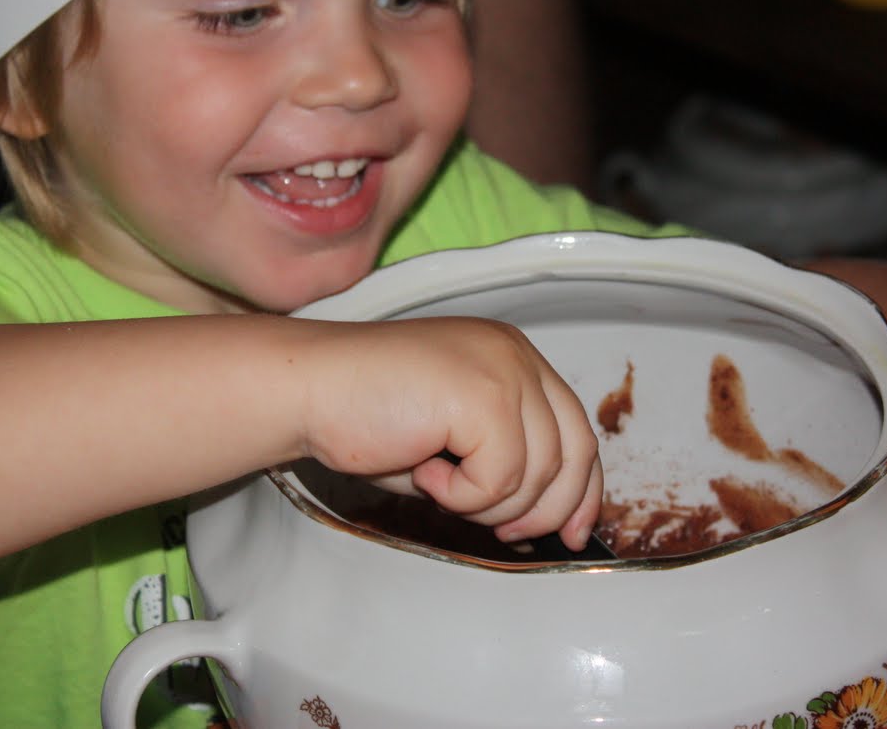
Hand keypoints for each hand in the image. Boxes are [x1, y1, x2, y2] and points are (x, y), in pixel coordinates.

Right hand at [297, 316, 601, 551]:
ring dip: (487, 503)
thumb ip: (502, 462)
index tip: (571, 530)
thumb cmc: (360, 411)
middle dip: (548, 509)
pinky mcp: (485, 395)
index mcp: (510, 356)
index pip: (577, 429)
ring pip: (539, 474)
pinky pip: (501, 479)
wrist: (306, 388)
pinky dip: (460, 495)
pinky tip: (423, 469)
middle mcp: (515, 354)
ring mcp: (504, 370)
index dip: (580, 489)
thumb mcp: (449, 439)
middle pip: (575, 451)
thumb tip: (544, 514)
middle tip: (506, 532)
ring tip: (438, 483)